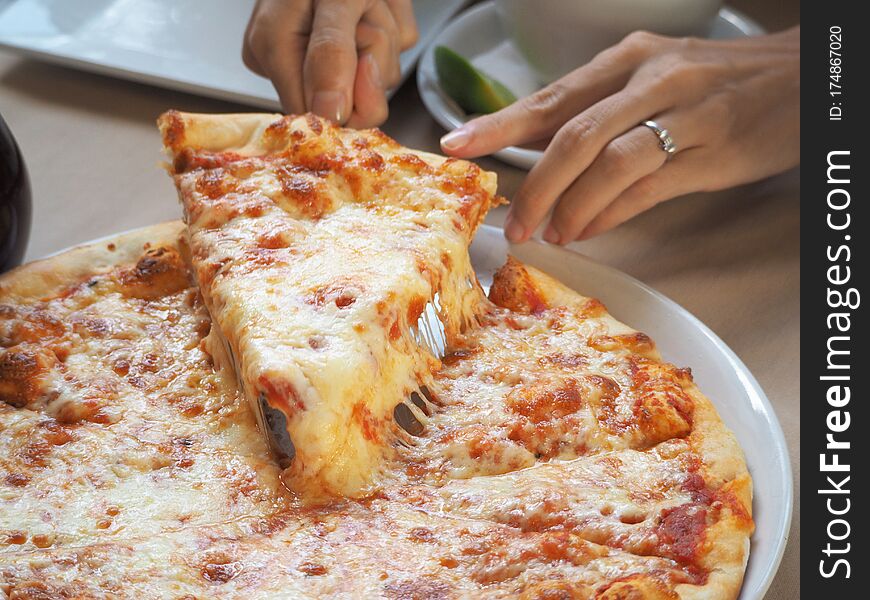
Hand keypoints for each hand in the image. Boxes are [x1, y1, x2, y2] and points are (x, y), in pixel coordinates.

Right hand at [243, 0, 417, 127]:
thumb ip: (329, 55)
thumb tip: (327, 114)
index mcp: (270, 49)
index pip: (314, 113)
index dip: (347, 97)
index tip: (356, 49)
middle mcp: (293, 59)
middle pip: (352, 101)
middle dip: (371, 55)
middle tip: (362, 10)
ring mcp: (328, 55)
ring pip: (379, 79)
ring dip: (386, 34)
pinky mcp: (359, 46)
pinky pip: (394, 57)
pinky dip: (398, 25)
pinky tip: (380, 1)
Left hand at [440, 27, 799, 243]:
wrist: (801, 77)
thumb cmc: (715, 81)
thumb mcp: (652, 79)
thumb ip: (597, 114)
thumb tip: (540, 154)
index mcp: (628, 60)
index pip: (552, 97)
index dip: (500, 124)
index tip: (458, 145)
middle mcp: (652, 80)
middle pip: (574, 134)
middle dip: (535, 184)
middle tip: (513, 223)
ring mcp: (686, 114)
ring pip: (611, 161)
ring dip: (571, 204)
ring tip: (551, 233)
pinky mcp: (715, 151)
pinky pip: (651, 187)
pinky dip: (613, 212)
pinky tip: (590, 230)